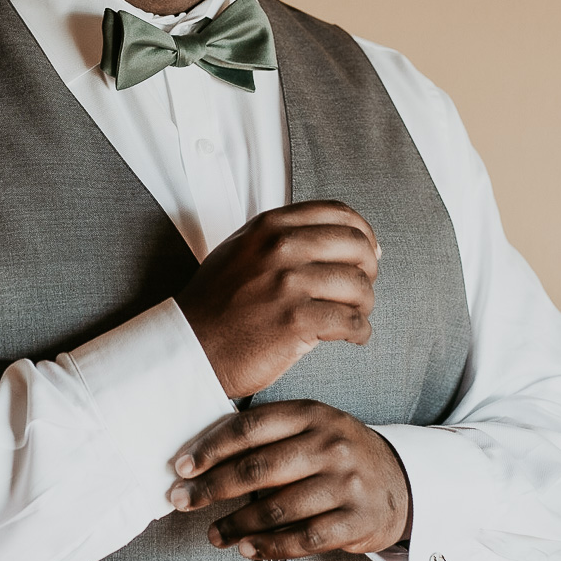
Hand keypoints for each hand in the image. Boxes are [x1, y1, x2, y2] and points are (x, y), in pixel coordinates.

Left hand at [167, 400, 411, 558]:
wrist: (401, 480)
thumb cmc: (337, 454)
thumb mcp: (311, 428)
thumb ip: (267, 436)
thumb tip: (202, 456)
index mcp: (312, 414)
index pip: (250, 428)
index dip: (210, 448)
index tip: (181, 467)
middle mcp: (330, 445)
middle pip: (258, 469)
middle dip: (212, 488)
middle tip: (182, 500)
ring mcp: (346, 483)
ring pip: (277, 508)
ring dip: (236, 524)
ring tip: (213, 533)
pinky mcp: (357, 520)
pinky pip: (304, 538)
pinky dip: (270, 547)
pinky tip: (246, 549)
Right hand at [176, 202, 379, 399]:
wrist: (190, 346)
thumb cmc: (218, 303)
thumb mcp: (243, 249)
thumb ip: (285, 236)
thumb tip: (348, 237)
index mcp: (270, 226)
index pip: (339, 214)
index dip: (363, 233)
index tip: (368, 252)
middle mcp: (280, 248)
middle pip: (357, 246)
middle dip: (369, 269)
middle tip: (361, 290)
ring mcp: (288, 284)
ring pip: (359, 285)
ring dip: (365, 305)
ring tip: (354, 316)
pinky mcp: (295, 322)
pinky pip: (352, 322)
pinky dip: (360, 332)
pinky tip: (352, 337)